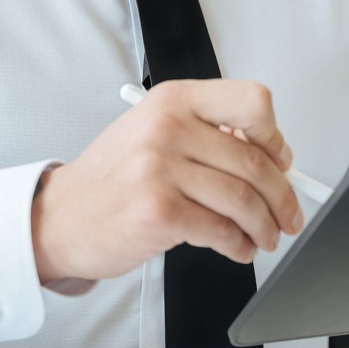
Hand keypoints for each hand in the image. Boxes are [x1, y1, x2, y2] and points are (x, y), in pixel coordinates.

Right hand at [31, 79, 302, 284]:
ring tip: (267, 236)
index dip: (276, 136)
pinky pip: (221, 230)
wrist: (59, 217)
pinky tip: (240, 247)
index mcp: (174, 99)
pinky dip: (240, 244)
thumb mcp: (155, 131)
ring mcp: (160, 168)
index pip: (252, 103)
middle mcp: (167, 126)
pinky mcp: (158, 212)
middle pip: (254, 161)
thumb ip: (209, 133)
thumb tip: (273, 156)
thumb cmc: (114, 176)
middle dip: (282, 195)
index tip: (282, 161)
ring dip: (265, 225)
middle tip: (289, 213)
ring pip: (243, 199)